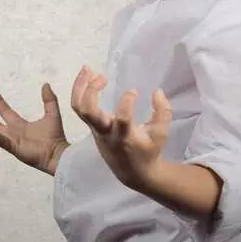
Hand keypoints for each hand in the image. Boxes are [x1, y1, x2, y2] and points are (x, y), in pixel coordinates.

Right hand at [0, 82, 69, 175]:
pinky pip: (0, 140)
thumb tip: (46, 84)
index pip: (4, 112)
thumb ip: (49, 100)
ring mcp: (9, 141)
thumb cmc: (55, 138)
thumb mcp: (52, 114)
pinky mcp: (12, 148)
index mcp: (18, 126)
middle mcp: (10, 133)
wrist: (58, 154)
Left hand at [71, 65, 171, 189]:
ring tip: (87, 68)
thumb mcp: (161, 134)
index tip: (134, 92)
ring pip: (78, 107)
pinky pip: (79, 107)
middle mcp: (106, 132)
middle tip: (102, 77)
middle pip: (88, 112)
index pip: (122, 118)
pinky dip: (80, 90)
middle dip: (91, 91)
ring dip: (80, 86)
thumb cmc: (148, 151)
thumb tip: (157, 91)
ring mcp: (95, 130)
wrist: (132, 173)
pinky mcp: (90, 126)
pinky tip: (87, 76)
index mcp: (124, 137)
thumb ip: (163, 112)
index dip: (126, 102)